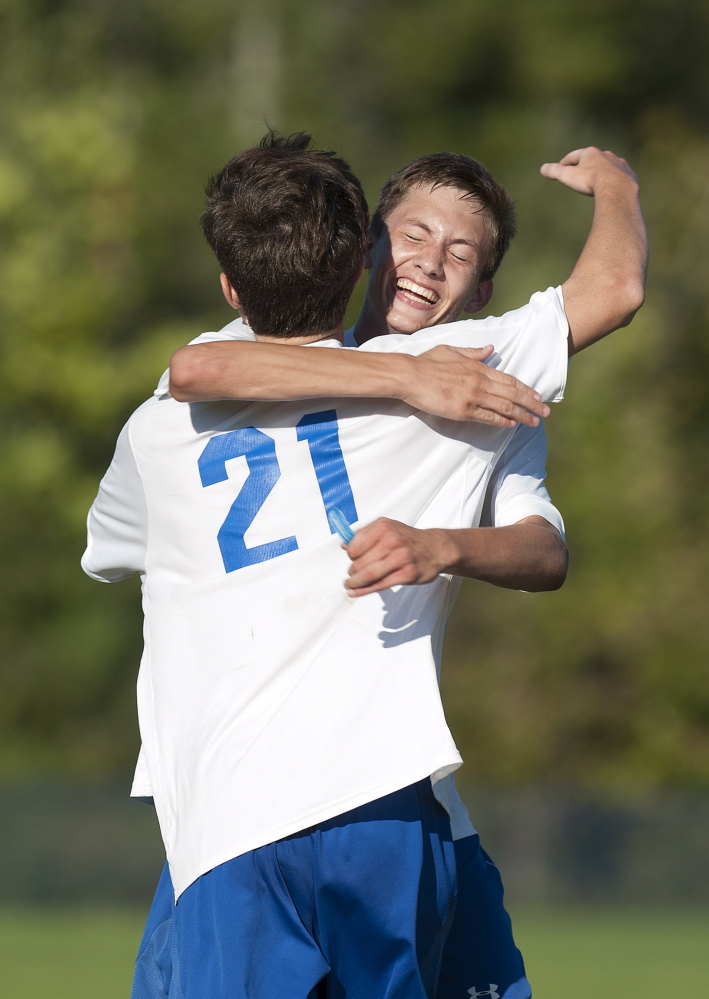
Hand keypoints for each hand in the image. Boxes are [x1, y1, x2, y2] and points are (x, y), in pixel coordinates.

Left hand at [344, 519, 455, 596]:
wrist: (435, 548)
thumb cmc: (408, 539)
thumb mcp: (387, 527)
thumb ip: (364, 535)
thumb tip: (344, 545)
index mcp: (383, 527)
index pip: (355, 546)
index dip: (350, 556)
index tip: (351, 560)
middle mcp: (392, 540)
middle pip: (360, 563)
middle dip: (352, 572)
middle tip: (351, 576)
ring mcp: (400, 558)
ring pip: (368, 575)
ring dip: (354, 583)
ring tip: (350, 585)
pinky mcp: (407, 574)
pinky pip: (380, 585)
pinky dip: (364, 591)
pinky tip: (356, 592)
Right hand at [405, 345, 549, 427]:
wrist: (410, 375)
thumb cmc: (427, 362)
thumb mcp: (452, 350)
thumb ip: (473, 352)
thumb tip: (490, 349)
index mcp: (478, 367)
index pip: (509, 379)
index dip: (525, 389)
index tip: (537, 396)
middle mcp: (479, 382)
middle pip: (512, 394)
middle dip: (531, 404)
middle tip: (545, 412)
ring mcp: (472, 397)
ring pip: (504, 407)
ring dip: (522, 415)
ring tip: (534, 422)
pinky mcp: (462, 410)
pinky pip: (487, 417)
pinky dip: (502, 421)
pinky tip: (512, 424)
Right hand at [540, 147, 637, 196]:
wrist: (617, 188)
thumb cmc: (590, 181)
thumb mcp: (568, 176)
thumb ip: (555, 171)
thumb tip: (542, 168)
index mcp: (590, 153)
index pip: (574, 156)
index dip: (565, 162)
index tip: (560, 167)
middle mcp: (605, 154)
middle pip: (592, 158)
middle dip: (585, 164)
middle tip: (579, 171)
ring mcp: (619, 163)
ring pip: (608, 165)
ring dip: (602, 170)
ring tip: (597, 178)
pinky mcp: (629, 173)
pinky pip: (620, 175)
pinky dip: (615, 179)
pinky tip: (613, 185)